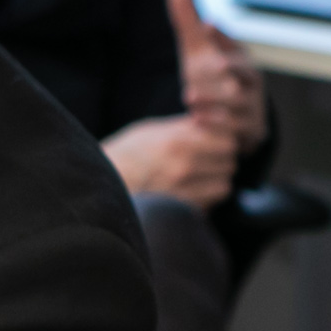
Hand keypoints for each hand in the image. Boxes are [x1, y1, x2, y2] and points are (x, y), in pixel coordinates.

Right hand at [102, 111, 238, 203]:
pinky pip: (210, 204)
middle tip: (209, 158)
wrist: (100, 185)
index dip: (224, 140)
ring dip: (217, 180)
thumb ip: (187, 126)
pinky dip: (206, 197)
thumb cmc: (128, 153)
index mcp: (178, 142)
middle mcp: (183, 167)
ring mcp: (182, 193)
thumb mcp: (154, 130)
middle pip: (229, 163)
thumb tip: (219, 118)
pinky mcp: (180, 212)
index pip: (228, 141)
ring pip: (224, 186)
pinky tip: (191, 190)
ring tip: (201, 175)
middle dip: (222, 160)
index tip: (216, 141)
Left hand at [170, 0, 267, 149]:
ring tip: (189, 96)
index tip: (206, 26)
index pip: (234, 43)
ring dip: (215, 99)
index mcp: (241, 58)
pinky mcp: (250, 132)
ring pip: (239, 103)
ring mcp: (253, 107)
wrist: (227, 121)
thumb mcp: (197, 49)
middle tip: (209, 64)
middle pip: (245, 73)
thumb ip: (186, 17)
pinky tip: (195, 120)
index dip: (222, 36)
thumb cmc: (213, 77)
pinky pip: (238, 129)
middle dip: (226, 69)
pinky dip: (217, 125)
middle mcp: (251, 82)